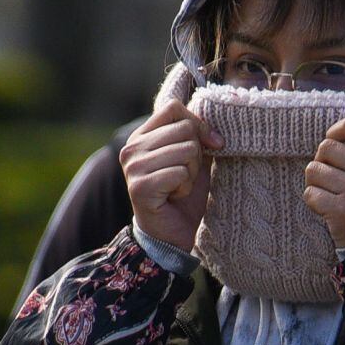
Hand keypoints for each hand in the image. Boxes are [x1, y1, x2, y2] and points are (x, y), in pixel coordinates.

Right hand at [121, 99, 224, 251]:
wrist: (172, 235)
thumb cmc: (183, 195)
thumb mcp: (194, 159)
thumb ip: (198, 136)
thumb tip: (214, 125)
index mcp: (141, 136)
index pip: (173, 108)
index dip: (198, 124)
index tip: (211, 144)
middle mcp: (131, 148)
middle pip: (184, 129)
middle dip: (196, 155)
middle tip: (185, 175)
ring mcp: (133, 167)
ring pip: (186, 150)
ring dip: (191, 173)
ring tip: (178, 186)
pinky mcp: (140, 186)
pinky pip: (180, 172)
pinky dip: (185, 187)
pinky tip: (173, 196)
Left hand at [303, 115, 344, 248]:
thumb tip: (332, 134)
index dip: (336, 133)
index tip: (337, 148)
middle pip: (327, 146)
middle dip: (323, 161)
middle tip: (333, 179)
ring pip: (313, 169)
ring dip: (316, 182)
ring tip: (331, 194)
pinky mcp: (342, 211)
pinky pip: (310, 193)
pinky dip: (314, 200)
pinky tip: (329, 209)